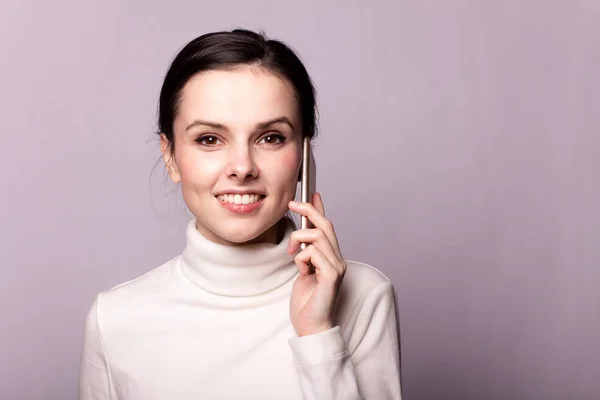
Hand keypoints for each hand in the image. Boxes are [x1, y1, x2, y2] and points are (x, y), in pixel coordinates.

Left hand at [287, 193, 346, 336]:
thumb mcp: (303, 271)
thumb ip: (305, 254)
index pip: (327, 227)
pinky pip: (314, 253)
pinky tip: (302, 271)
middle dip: (308, 211)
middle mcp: (338, 260)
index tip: (311, 193)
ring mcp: (337, 267)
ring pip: (318, 236)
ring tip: (293, 255)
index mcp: (331, 258)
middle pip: (325, 225)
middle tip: (292, 204)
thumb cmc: (307, 303)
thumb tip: (301, 237)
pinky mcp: (332, 275)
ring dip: (299, 241)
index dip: (319, 208)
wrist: (311, 326)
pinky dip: (302, 258)